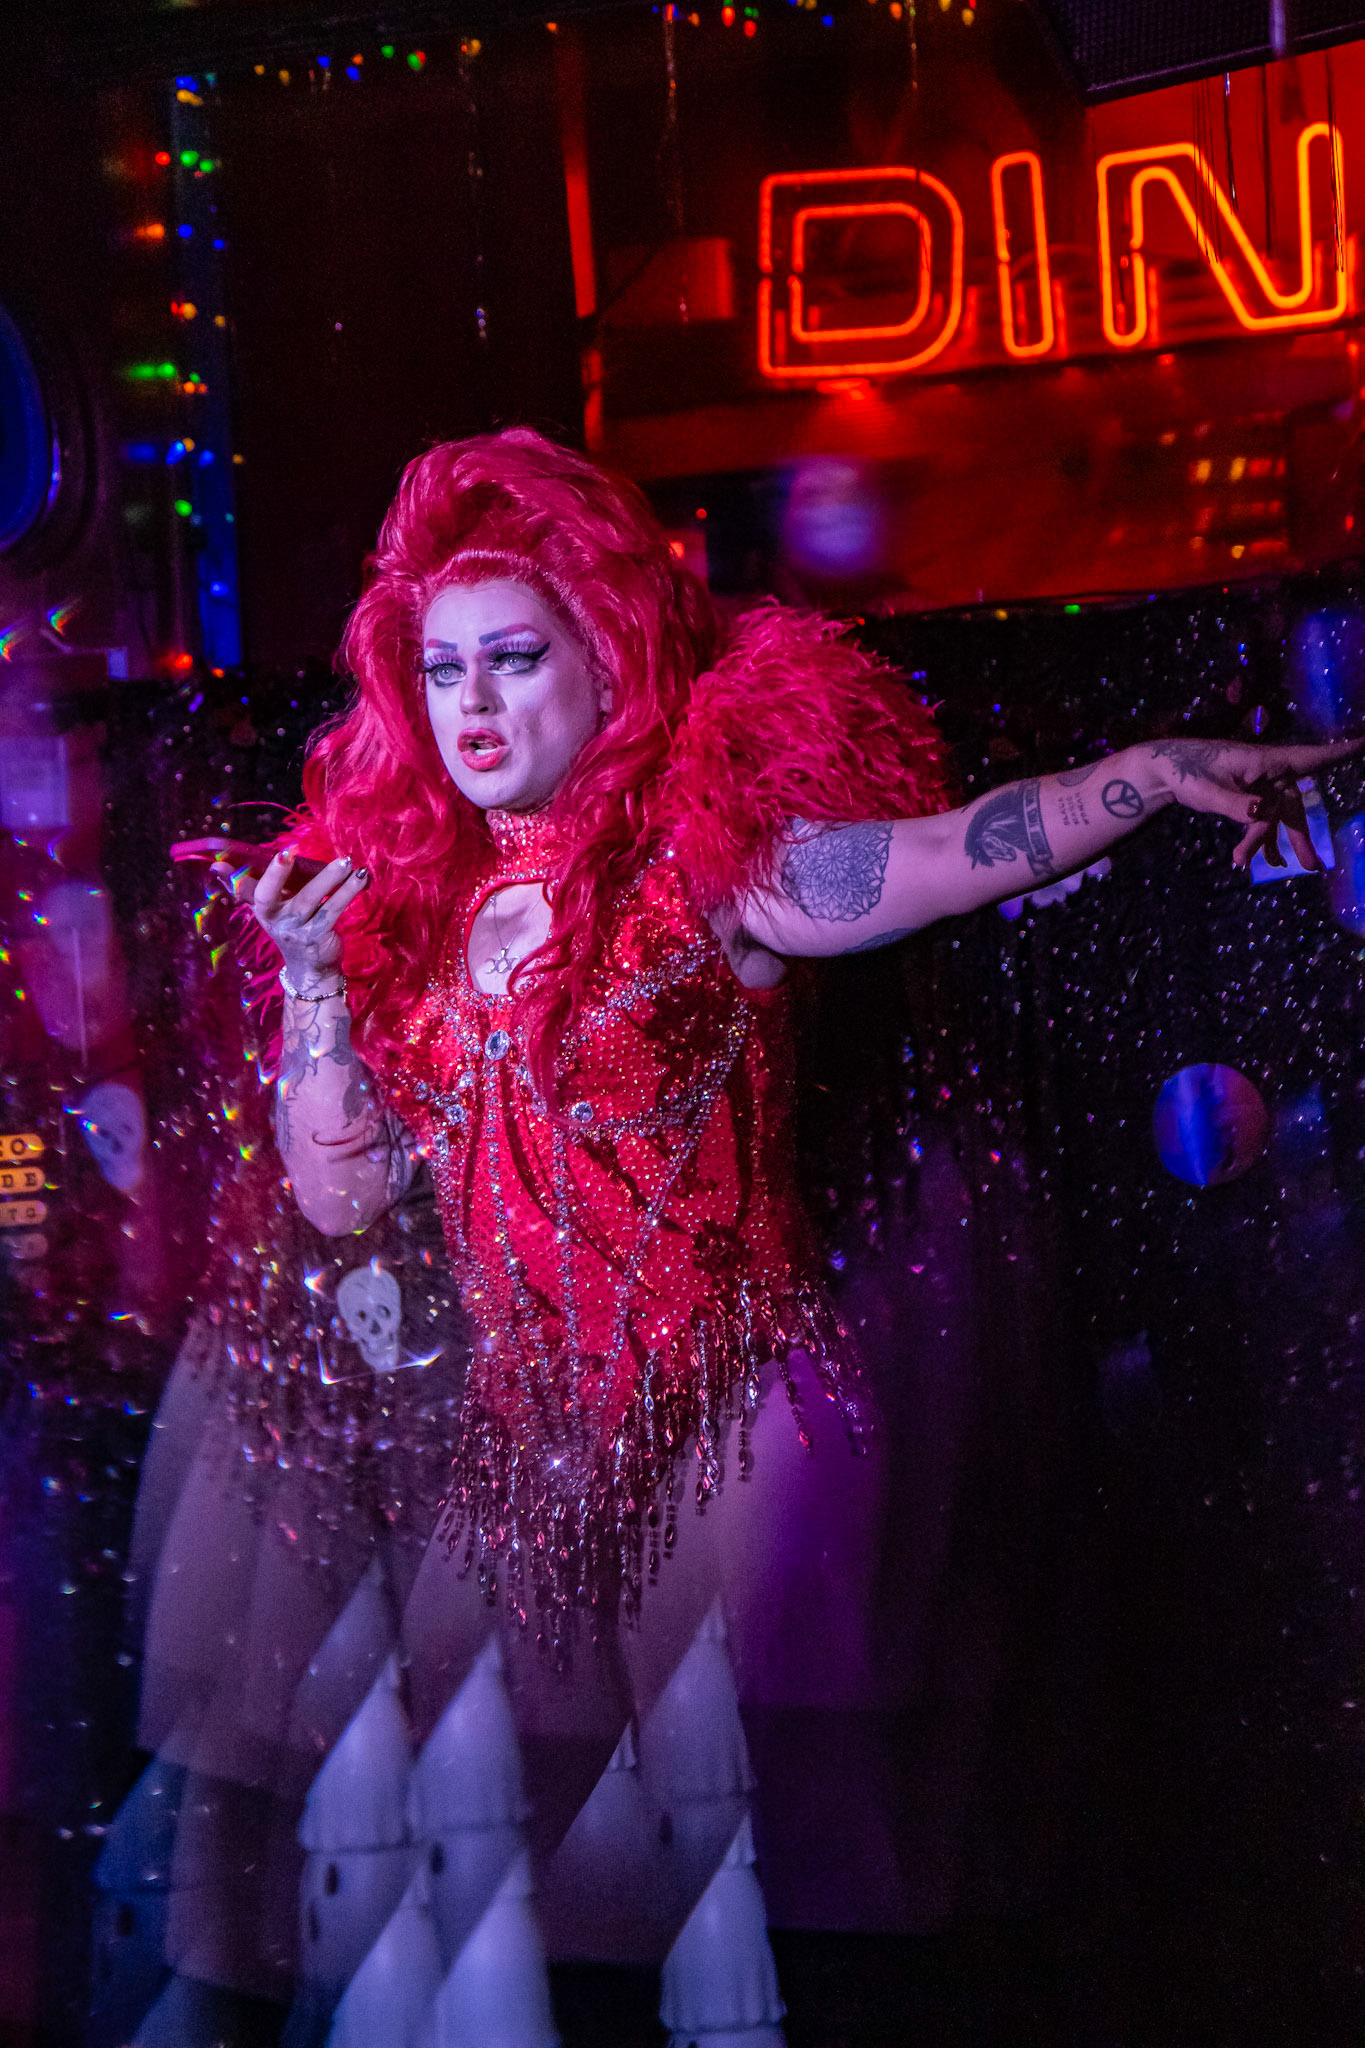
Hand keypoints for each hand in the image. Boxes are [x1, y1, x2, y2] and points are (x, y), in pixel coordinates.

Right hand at [171, 836, 367, 987]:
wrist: (310, 968)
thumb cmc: (291, 928)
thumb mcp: (270, 910)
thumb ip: (249, 887)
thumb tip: (217, 865)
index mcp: (263, 910)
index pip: (249, 891)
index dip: (243, 877)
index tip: (236, 860)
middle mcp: (275, 921)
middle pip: (272, 895)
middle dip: (278, 873)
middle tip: (289, 852)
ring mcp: (296, 931)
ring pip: (310, 899)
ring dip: (329, 878)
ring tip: (347, 862)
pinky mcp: (319, 936)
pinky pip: (333, 910)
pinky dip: (348, 892)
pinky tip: (360, 879)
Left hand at [1146, 737, 1364, 870]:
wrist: (1162, 769)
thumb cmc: (1185, 771)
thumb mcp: (1207, 791)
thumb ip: (1235, 804)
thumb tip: (1261, 814)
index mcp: (1265, 762)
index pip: (1312, 758)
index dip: (1341, 753)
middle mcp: (1268, 772)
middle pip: (1292, 805)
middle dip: (1300, 836)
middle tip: (1313, 866)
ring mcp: (1260, 786)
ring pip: (1276, 818)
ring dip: (1276, 844)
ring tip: (1279, 868)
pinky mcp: (1249, 797)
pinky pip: (1263, 821)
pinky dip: (1261, 840)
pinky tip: (1261, 860)